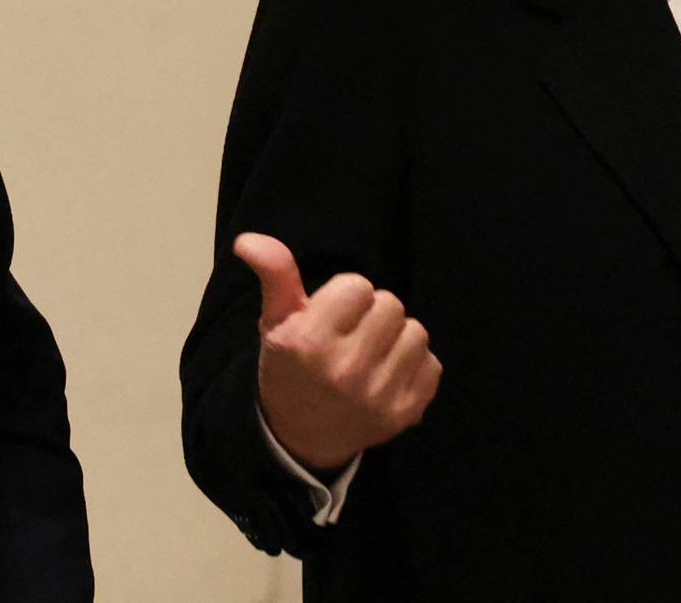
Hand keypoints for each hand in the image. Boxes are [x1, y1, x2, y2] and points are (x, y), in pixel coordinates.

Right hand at [234, 231, 441, 473]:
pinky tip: (387, 376)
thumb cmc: (289, 368)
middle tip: (352, 334)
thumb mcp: (276, 321)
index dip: (345, 296)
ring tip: (371, 353)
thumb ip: (274, 275)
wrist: (301, 439)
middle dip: (372, 313)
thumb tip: (249, 239)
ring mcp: (378, 397)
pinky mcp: (405, 414)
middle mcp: (345, 371)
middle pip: (390, 304)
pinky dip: (413, 366)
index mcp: (308, 343)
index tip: (332, 317)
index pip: (358, 286)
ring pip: (415, 332)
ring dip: (396, 337)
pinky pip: (431, 364)